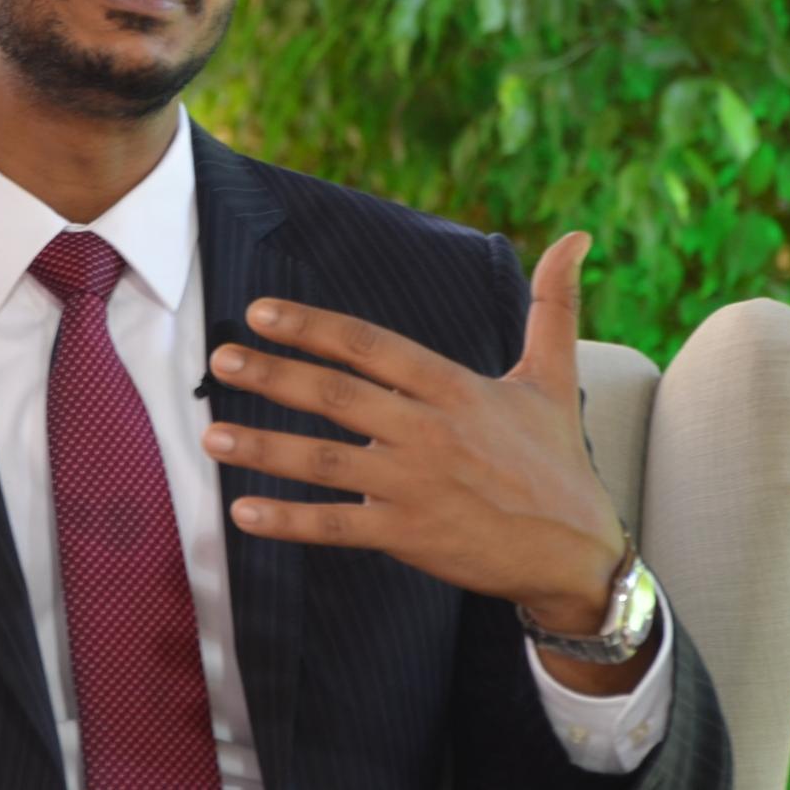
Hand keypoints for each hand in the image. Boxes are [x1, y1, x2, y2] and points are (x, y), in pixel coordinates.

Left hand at [201, 231, 625, 629]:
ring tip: (212, 434)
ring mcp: (414, 486)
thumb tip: (577, 236)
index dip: (313, 327)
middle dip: (274, 375)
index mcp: (454, 388)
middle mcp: (428, 432)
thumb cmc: (558, 461)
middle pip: (337, 395)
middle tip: (221, 359)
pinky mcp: (408, 535)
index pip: (370, 346)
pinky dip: (289, 521)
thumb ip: (553, 305)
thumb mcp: (555, 376)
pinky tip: (243, 513)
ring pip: (325, 461)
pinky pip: (336, 527)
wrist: (576, 553)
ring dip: (264, 447)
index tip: (260, 312)